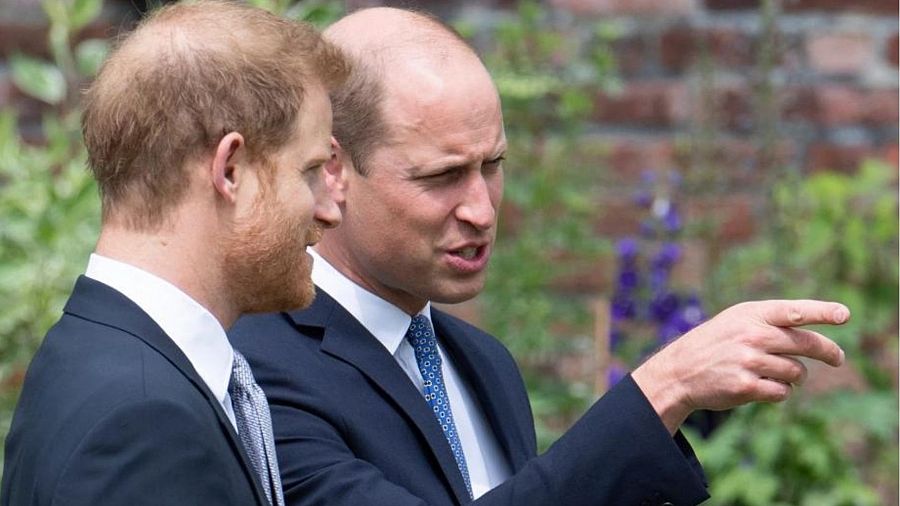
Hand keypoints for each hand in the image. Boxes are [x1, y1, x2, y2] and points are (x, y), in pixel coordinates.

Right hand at [631, 299, 847, 433]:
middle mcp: (751, 335)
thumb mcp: (737, 321)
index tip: (844, 314)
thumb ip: (771, 322)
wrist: (680, 370)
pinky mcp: (746, 386)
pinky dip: (780, 392)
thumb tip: (816, 338)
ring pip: (797, 372)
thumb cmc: (715, 343)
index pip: (793, 310)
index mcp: (750, 315)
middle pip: (805, 344)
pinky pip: (782, 392)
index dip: (821, 311)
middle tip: (838, 358)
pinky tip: (764, 387)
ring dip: (794, 376)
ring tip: (774, 373)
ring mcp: (749, 361)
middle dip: (828, 352)